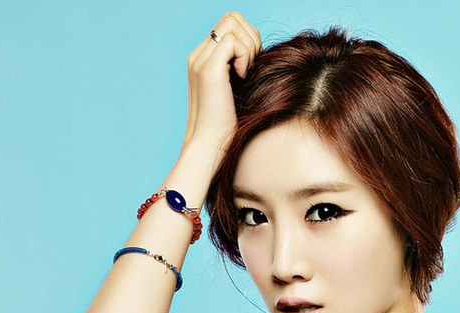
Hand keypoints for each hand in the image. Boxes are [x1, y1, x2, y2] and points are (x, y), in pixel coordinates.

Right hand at [181, 11, 262, 165]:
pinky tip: (241, 77)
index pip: (230, 26)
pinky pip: (233, 40)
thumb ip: (242, 70)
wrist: (209, 149)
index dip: (249, 40)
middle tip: (252, 68)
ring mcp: (200, 60)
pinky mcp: (208, 69)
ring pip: (233, 22)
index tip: (252, 68)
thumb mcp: (237, 93)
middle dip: (251, 38)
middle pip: (232, 18)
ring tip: (246, 74)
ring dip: (249, 46)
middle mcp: (198, 55)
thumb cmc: (226, 130)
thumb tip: (261, 54)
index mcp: (203, 60)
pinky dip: (245, 56)